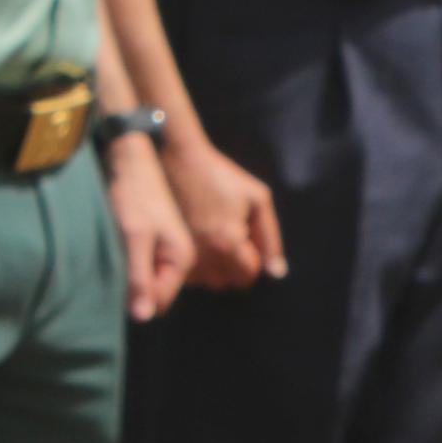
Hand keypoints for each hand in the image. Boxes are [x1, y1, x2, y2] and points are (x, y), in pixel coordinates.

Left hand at [104, 133, 192, 320]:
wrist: (129, 162)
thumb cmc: (132, 197)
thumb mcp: (133, 238)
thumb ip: (140, 277)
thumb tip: (142, 317)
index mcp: (181, 259)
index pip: (161, 302)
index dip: (138, 301)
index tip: (115, 287)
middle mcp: (178, 258)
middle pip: (154, 293)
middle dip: (133, 291)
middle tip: (111, 272)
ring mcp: (164, 251)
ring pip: (145, 280)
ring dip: (127, 277)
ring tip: (111, 259)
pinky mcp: (150, 243)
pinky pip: (139, 266)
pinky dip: (126, 265)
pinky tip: (113, 252)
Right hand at [160, 132, 283, 289]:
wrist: (178, 159)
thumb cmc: (221, 176)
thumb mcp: (257, 198)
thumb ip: (270, 238)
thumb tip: (275, 272)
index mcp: (227, 242)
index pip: (248, 274)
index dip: (253, 258)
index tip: (245, 237)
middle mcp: (203, 254)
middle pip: (228, 283)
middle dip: (234, 267)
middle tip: (229, 240)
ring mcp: (181, 253)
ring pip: (206, 282)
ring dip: (214, 269)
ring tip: (212, 242)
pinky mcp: (166, 249)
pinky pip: (187, 275)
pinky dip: (195, 266)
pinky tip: (196, 244)